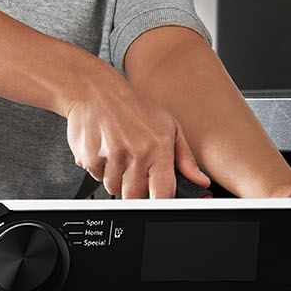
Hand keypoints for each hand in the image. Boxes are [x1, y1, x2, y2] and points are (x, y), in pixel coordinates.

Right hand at [62, 63, 210, 199]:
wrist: (94, 89)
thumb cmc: (134, 106)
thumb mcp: (169, 126)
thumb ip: (186, 159)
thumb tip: (201, 181)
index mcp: (158, 148)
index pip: (163, 194)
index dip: (161, 202)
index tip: (159, 197)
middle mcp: (135, 153)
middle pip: (135, 197)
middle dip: (136, 192)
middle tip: (136, 173)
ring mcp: (111, 156)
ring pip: (114, 189)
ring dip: (117, 180)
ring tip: (120, 156)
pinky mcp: (90, 157)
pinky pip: (97, 177)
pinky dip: (101, 170)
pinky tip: (106, 151)